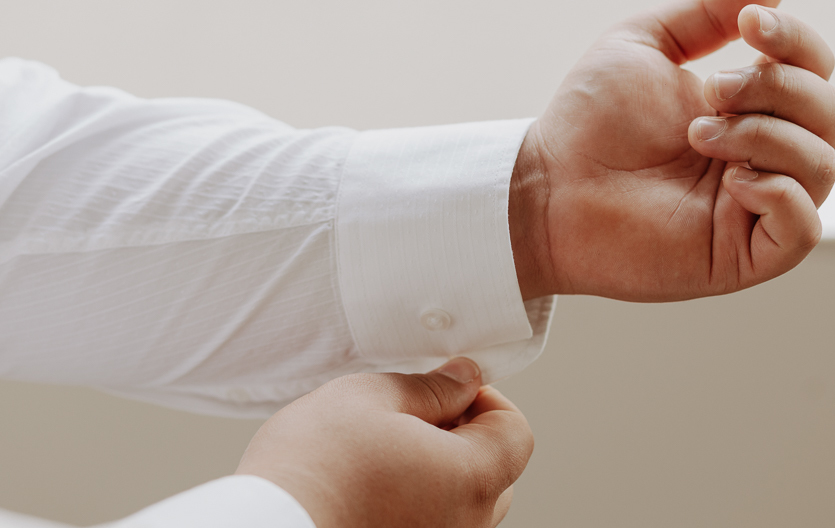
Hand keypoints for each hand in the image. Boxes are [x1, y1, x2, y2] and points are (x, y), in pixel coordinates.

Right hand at [235, 358, 531, 527]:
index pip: (516, 433)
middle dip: (465, 434)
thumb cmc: (314, 463)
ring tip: (385, 448)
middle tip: (412, 414)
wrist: (261, 527)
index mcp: (471, 478)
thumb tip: (466, 378)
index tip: (447, 389)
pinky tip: (372, 481)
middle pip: (495, 471)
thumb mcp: (373, 397)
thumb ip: (432, 387)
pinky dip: (417, 497)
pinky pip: (432, 521)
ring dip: (439, 468)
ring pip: (463, 501)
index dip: (486, 400)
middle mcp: (464, 524)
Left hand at [511, 0, 834, 301]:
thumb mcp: (644, 44)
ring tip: (698, 135)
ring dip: (765, 135)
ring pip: (822, 165)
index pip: (813, 72)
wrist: (547, 186)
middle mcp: (757, 156)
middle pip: (829, 113)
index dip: (796, 41)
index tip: (749, 23)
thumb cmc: (587, 121)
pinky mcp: (740, 255)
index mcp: (743, 109)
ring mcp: (751, 207)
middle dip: (776, 88)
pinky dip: (782, 194)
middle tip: (709, 93)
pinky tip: (732, 181)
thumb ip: (707, 13)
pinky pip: (804, 230)